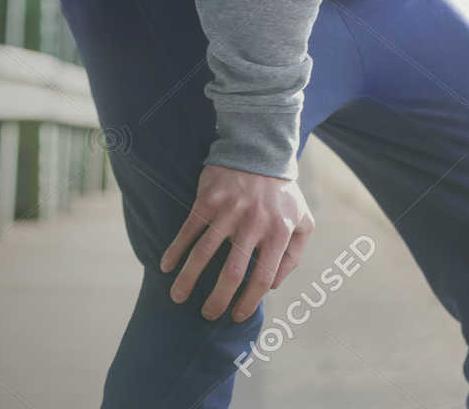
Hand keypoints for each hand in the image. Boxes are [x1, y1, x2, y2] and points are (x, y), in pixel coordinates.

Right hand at [161, 162, 314, 323]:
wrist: (261, 152)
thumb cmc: (282, 195)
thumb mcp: (302, 221)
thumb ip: (294, 255)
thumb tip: (271, 286)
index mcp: (280, 231)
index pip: (262, 277)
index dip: (248, 302)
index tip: (236, 316)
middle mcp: (255, 223)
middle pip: (232, 272)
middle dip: (217, 300)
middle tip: (207, 314)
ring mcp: (230, 211)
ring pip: (203, 254)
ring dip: (187, 280)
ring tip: (177, 298)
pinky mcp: (208, 200)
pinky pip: (188, 230)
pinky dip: (174, 251)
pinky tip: (166, 267)